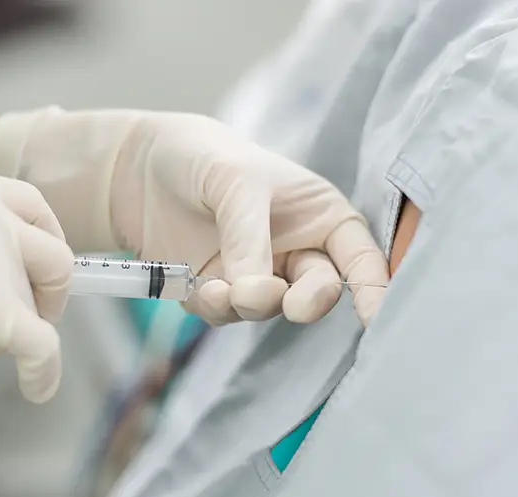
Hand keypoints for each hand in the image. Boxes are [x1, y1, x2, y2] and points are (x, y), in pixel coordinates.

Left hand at [0, 108, 388, 325]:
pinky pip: (225, 315)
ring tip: (223, 289)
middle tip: (292, 304)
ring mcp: (256, 275)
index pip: (358, 257)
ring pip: (268, 310)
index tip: (379, 318)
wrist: (138, 168)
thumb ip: (251, 240)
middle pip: (317, 292)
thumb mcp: (235, 183)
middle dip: (306, 302)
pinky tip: (199, 289)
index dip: (374, 287)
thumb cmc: (202, 157)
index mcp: (319, 216)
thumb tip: (259, 297)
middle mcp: (294, 251)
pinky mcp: (217, 291)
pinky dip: (216, 307)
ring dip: (251, 305)